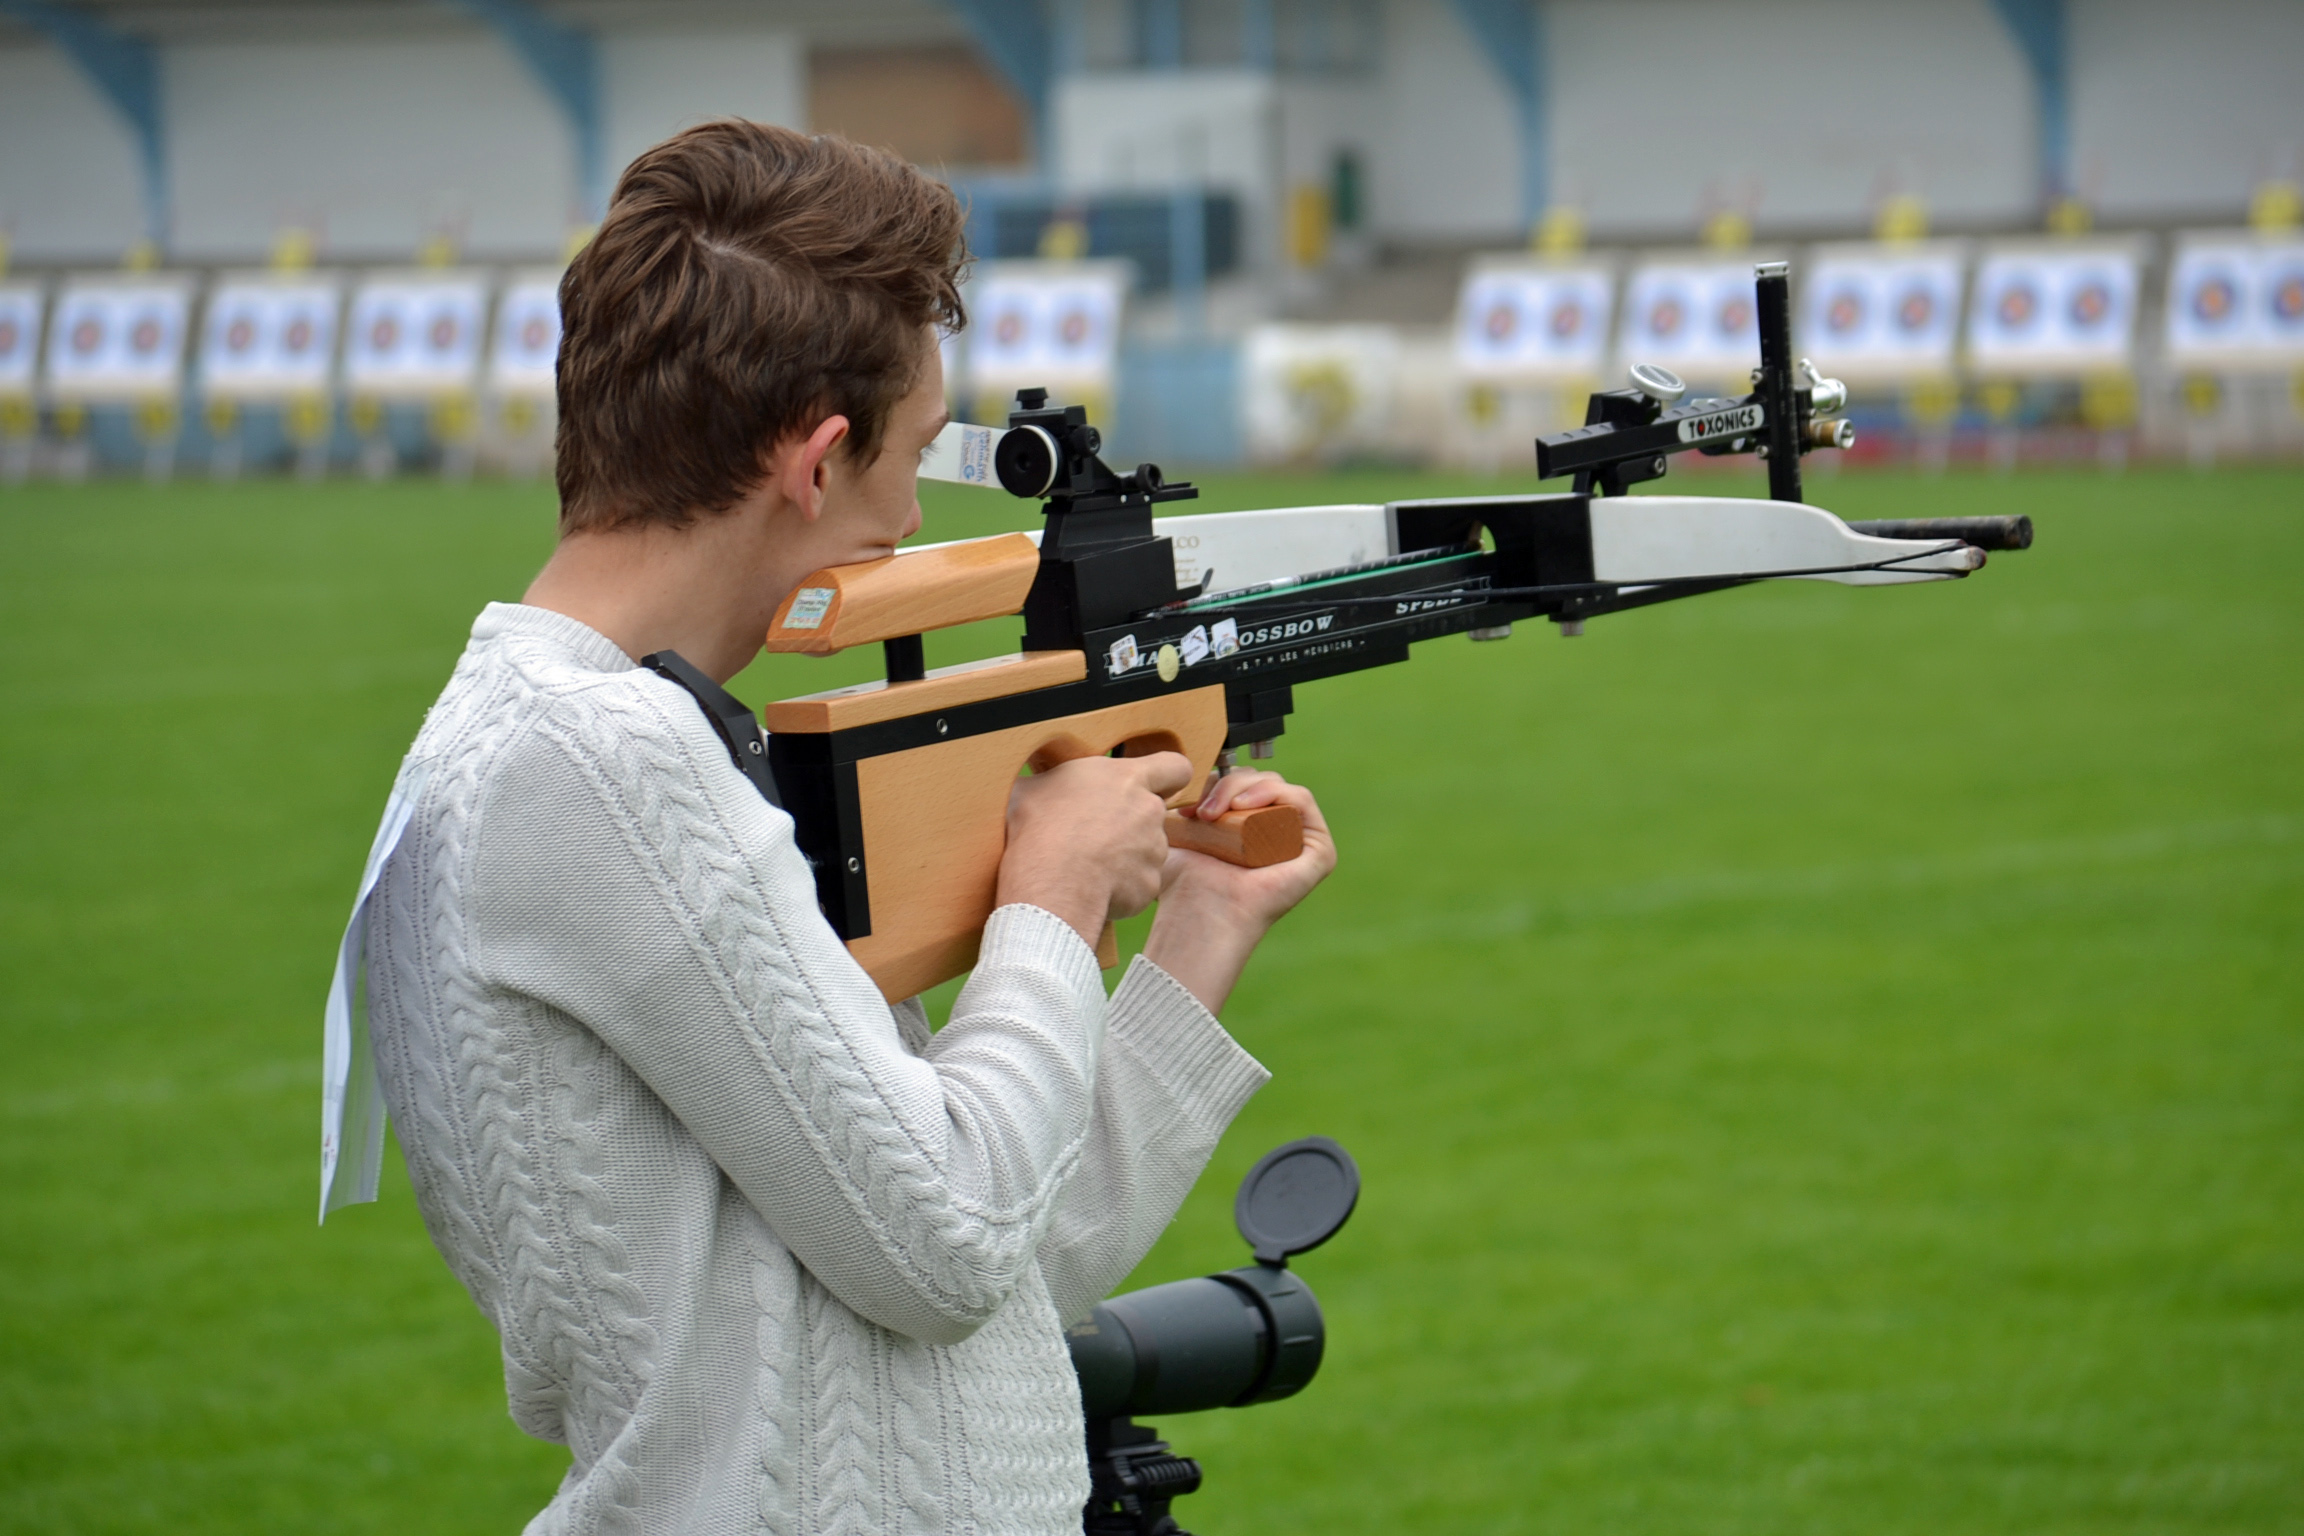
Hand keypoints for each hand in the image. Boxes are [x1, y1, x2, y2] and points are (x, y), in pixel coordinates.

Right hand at [998, 751, 1195, 948]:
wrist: (1052, 882)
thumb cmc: (1038, 829)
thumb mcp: (1031, 789)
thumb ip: (1052, 782)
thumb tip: (1036, 783)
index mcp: (1127, 777)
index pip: (1174, 766)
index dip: (1168, 776)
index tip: (1152, 786)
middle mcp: (1149, 810)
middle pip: (1155, 813)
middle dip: (1135, 823)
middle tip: (1102, 834)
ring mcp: (1154, 849)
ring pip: (1148, 850)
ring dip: (1127, 856)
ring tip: (1090, 866)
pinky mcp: (1150, 884)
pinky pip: (1139, 883)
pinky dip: (1122, 887)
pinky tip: (1093, 888)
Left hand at [1143, 769, 1336, 1013]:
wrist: (1199, 913)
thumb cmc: (1186, 884)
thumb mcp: (1181, 830)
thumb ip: (1181, 803)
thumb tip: (1175, 772)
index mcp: (1253, 829)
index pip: (1244, 783)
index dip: (1218, 780)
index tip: (1187, 800)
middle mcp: (1280, 835)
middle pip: (1261, 780)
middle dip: (1228, 782)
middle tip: (1200, 810)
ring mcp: (1302, 843)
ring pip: (1277, 786)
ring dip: (1243, 787)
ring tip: (1215, 814)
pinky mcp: (1319, 851)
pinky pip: (1301, 800)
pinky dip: (1274, 792)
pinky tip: (1244, 806)